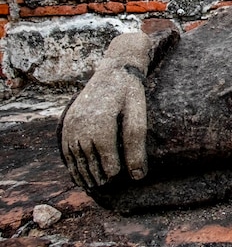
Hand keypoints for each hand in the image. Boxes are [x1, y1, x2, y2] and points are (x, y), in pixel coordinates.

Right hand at [60, 33, 150, 187]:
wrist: (114, 70)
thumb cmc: (131, 93)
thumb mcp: (138, 116)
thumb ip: (137, 145)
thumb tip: (137, 177)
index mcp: (102, 126)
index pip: (108, 161)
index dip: (115, 173)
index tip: (121, 178)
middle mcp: (83, 126)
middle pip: (91, 163)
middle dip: (99, 177)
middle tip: (106, 187)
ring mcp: (72, 125)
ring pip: (76, 159)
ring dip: (84, 174)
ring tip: (93, 185)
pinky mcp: (67, 122)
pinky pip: (66, 150)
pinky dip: (72, 164)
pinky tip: (78, 173)